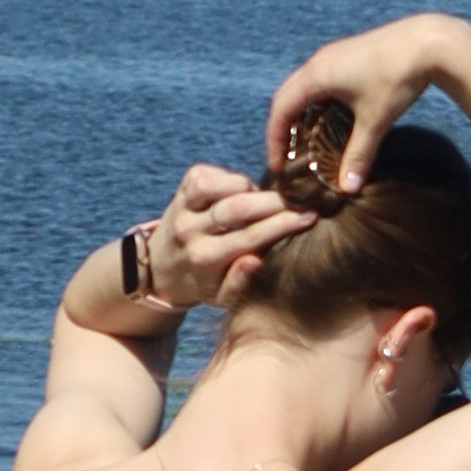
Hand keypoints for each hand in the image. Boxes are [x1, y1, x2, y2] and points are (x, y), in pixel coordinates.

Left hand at [147, 161, 316, 306]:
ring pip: (215, 185)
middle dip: (273, 202)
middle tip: (299, 201)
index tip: (309, 217)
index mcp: (204, 259)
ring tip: (261, 198)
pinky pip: (205, 173)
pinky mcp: (179, 189)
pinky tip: (240, 191)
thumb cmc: (204, 283)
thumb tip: (255, 260)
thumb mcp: (222, 297)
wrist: (161, 269)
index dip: (283, 224)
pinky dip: (228, 177)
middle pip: (235, 208)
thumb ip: (239, 283)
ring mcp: (180, 207)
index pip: (249, 237)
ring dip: (246, 186)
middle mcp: (188, 231)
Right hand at [266, 15, 470, 194]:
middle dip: (283, 127)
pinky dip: (318, 102)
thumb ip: (359, 155)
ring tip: (306, 140)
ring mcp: (334, 55)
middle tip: (287, 155)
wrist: (430, 41)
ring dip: (301, 113)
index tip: (277, 165)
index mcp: (316, 75)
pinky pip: (321, 80)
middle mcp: (319, 61)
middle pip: (287, 96)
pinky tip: (332, 119)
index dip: (275, 139)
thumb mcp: (376, 121)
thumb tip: (347, 188)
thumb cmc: (397, 77)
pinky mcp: (349, 55)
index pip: (281, 109)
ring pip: (304, 87)